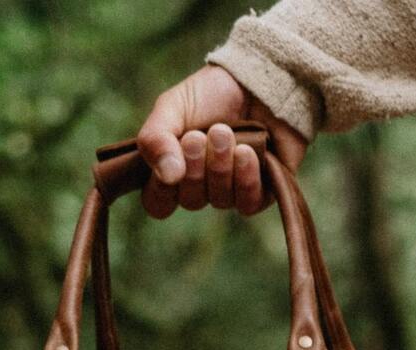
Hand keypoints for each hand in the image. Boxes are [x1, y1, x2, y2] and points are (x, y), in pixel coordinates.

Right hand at [136, 64, 308, 218]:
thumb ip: (155, 139)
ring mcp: (230, 192)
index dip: (163, 188)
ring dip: (220, 166)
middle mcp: (200, 188)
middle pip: (191, 201)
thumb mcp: (172, 106)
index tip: (175, 153)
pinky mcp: (260, 192)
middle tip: (201, 135)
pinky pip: (248, 204)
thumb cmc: (211, 93)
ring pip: (220, 200)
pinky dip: (245, 178)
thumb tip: (168, 177)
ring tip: (225, 132)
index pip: (159, 203)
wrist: (259, 78)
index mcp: (173, 171)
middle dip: (196, 167)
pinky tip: (246, 152)